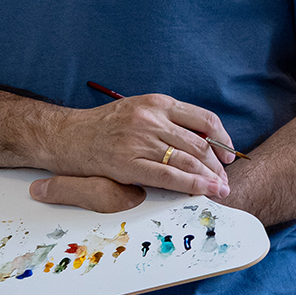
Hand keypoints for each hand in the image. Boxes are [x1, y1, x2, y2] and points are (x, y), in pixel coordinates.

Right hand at [42, 91, 234, 197]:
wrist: (67, 135)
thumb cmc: (103, 126)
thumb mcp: (137, 109)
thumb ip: (166, 120)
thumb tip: (199, 140)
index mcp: (156, 103)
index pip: (203, 119)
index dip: (222, 139)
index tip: (228, 154)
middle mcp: (150, 118)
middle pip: (199, 143)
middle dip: (218, 165)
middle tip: (225, 179)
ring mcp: (140, 140)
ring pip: (188, 160)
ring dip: (210, 177)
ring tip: (221, 189)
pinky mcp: (129, 163)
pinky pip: (169, 175)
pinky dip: (192, 184)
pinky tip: (204, 191)